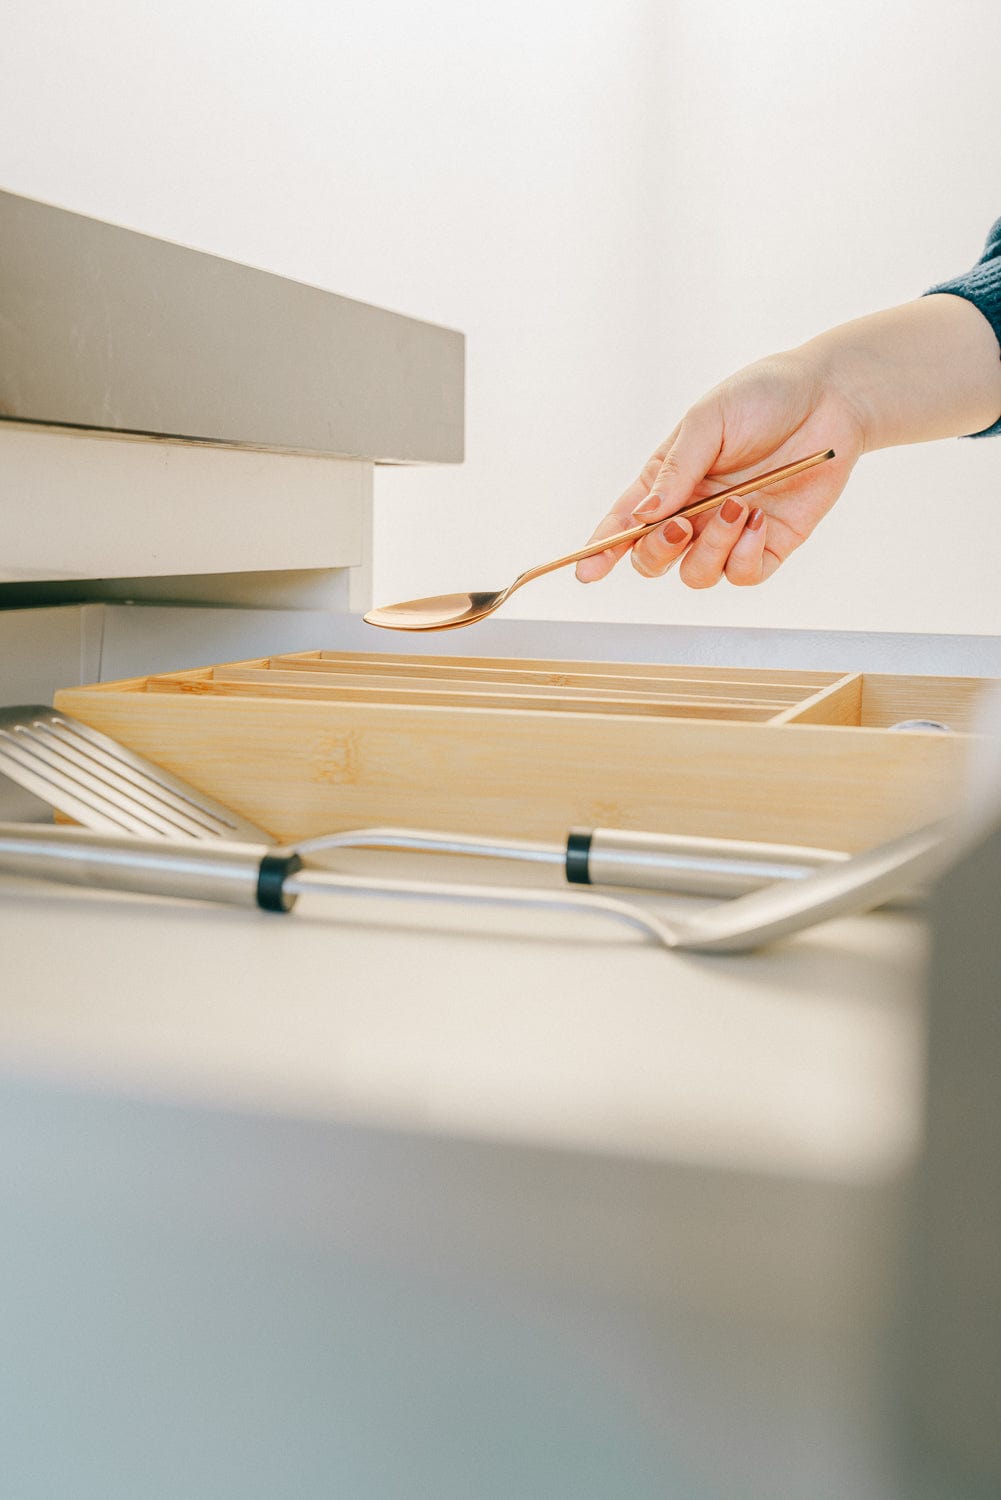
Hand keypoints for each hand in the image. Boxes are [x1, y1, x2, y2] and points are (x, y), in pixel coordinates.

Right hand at [576, 350, 864, 588]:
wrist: (831, 398)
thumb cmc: (763, 397)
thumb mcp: (708, 420)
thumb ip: (676, 469)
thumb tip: (645, 516)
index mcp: (667, 481)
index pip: (625, 522)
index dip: (602, 550)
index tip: (587, 571)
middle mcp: (692, 513)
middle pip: (653, 560)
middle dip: (658, 551)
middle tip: (680, 525)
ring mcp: (728, 533)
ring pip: (695, 574)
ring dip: (710, 548)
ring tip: (740, 507)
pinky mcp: (767, 546)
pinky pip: (741, 575)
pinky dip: (744, 555)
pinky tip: (759, 519)